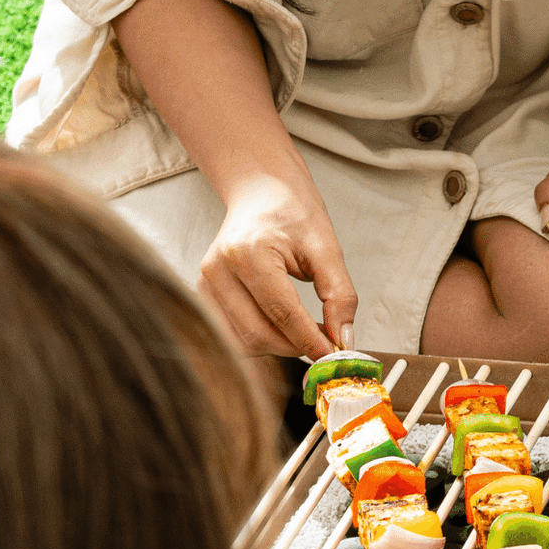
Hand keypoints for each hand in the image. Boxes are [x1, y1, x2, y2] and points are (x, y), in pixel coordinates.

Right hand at [197, 163, 357, 357]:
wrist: (261, 192)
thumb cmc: (293, 213)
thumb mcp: (327, 247)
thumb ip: (339, 295)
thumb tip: (344, 339)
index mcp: (249, 253)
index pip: (283, 313)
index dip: (311, 341)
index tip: (335, 355)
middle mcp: (219, 269)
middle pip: (259, 335)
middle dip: (297, 347)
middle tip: (326, 342)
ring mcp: (206, 283)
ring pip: (244, 342)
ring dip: (279, 347)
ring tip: (306, 331)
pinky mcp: (204, 293)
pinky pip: (233, 335)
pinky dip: (262, 340)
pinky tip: (284, 327)